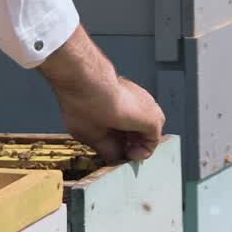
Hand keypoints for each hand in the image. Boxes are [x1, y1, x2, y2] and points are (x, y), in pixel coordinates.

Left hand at [38, 25, 164, 163]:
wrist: (79, 75)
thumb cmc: (90, 105)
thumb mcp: (96, 138)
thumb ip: (110, 152)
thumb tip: (114, 155)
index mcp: (149, 119)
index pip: (153, 141)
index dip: (139, 153)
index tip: (126, 156)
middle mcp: (148, 103)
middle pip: (150, 126)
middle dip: (137, 139)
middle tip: (121, 147)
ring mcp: (138, 91)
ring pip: (141, 113)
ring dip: (130, 125)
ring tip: (111, 133)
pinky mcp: (126, 83)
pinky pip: (132, 103)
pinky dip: (124, 113)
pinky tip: (105, 117)